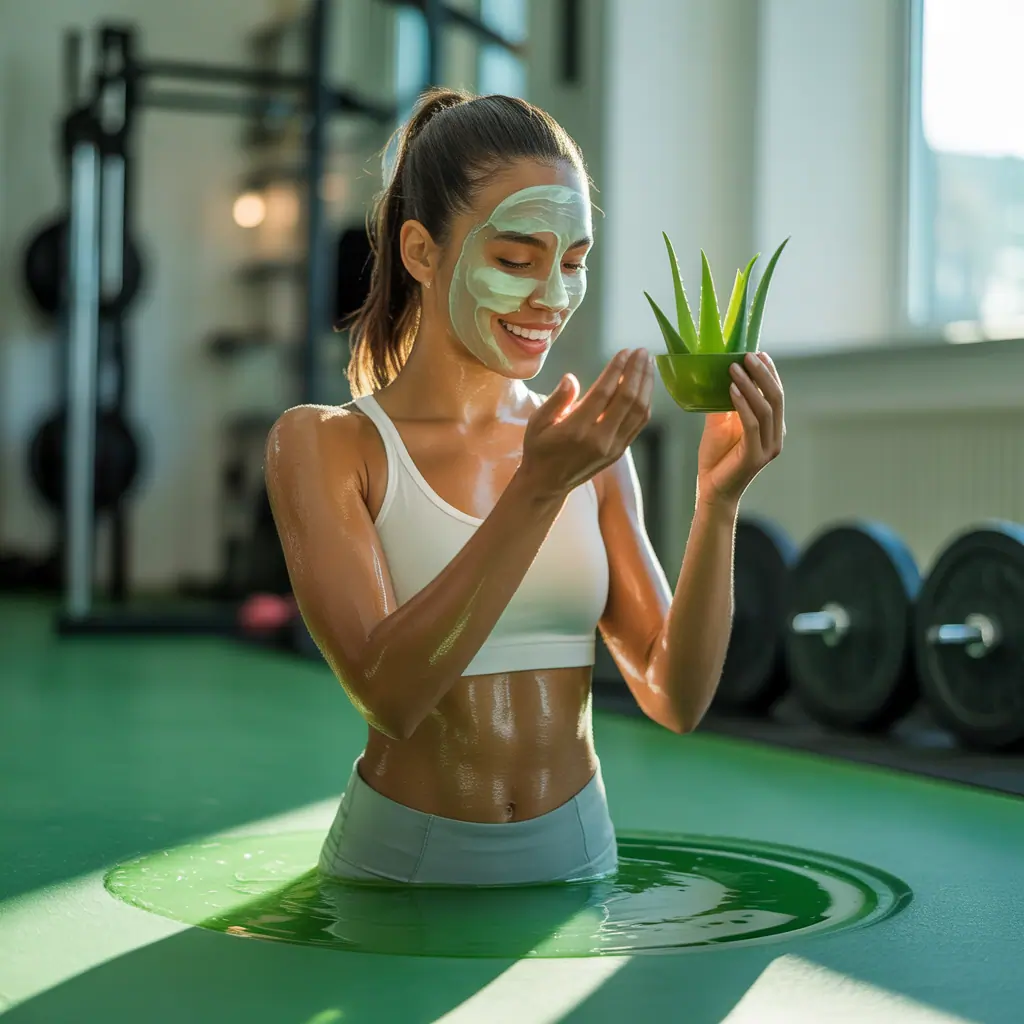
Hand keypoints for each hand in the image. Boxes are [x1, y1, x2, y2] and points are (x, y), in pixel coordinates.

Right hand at [520, 348, 653, 498]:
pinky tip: (646, 385)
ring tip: (648, 363)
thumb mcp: (537, 423)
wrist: (547, 484)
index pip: (603, 394)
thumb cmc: (539, 448)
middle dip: (636, 372)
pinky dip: (645, 402)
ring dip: (646, 385)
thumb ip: (556, 400)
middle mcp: (599, 439)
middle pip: (627, 400)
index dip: (616, 370)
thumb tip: (570, 378)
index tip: (624, 352)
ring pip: (638, 412)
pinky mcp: (619, 452)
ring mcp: (613, 447)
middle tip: (641, 351)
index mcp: (576, 430)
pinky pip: (639, 424)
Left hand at [697, 351, 784, 511]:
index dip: (770, 373)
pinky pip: (751, 424)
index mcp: (771, 428)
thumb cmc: (716, 459)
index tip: (758, 353)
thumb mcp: (719, 425)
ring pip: (765, 409)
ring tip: (734, 368)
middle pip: (776, 398)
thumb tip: (718, 378)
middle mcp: (775, 436)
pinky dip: (742, 404)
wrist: (712, 491)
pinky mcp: (755, 456)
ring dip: (750, 385)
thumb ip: (724, 405)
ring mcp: (768, 447)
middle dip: (762, 374)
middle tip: (747, 355)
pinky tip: (731, 389)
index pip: (776, 394)